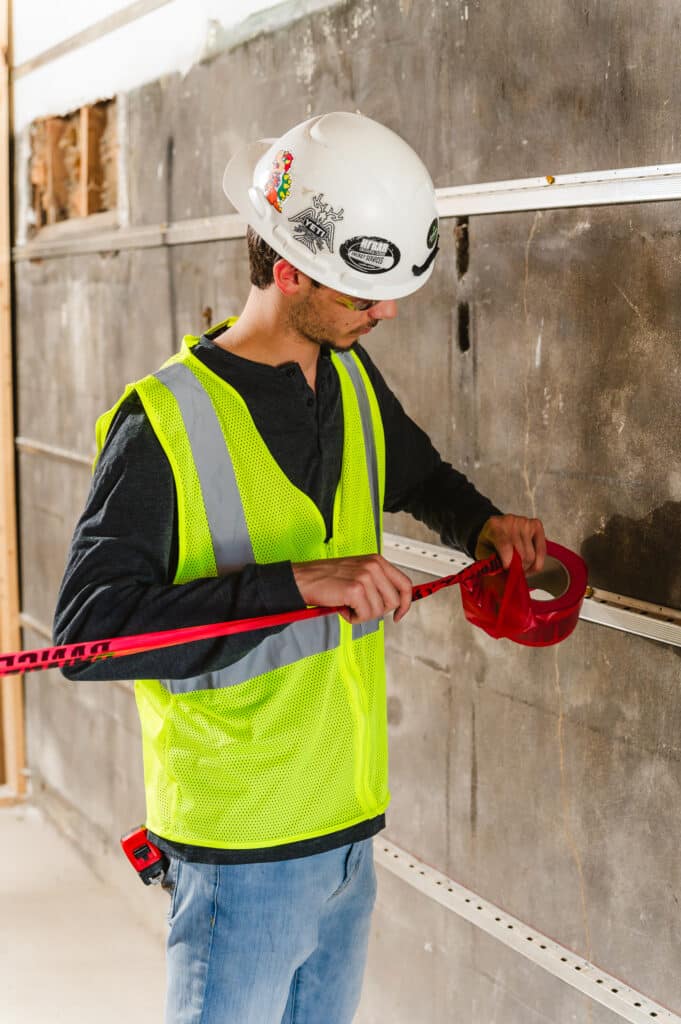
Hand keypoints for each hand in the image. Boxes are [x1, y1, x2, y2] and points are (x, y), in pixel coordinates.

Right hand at [292, 554, 412, 624]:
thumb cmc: (327, 578)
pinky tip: (342, 607)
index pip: (405, 584)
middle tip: (359, 606)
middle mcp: (374, 566)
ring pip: (378, 611)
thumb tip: (394, 601)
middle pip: (394, 601)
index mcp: (377, 561)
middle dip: (377, 611)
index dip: (405, 603)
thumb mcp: (358, 572)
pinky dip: (352, 617)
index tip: (399, 614)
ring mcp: (365, 577)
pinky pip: (364, 615)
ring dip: (362, 614)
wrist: (303, 579)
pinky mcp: (355, 590)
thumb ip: (377, 582)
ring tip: (347, 604)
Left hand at [475, 514, 545, 572]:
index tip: (507, 571)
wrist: (495, 527)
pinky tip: (531, 565)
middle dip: (518, 569)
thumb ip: (489, 562)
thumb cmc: (489, 541)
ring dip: (527, 567)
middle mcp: (510, 521)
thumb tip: (498, 574)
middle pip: (521, 554)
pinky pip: (542, 550)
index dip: (508, 563)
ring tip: (520, 568)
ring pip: (532, 555)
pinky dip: (538, 562)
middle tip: (514, 573)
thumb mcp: (482, 552)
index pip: (505, 546)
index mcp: (494, 526)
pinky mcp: (536, 525)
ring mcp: (525, 522)